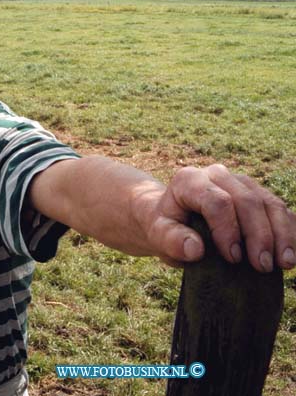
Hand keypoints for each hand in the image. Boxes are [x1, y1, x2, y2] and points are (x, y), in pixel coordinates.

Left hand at [146, 164, 295, 271]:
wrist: (174, 220)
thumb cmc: (166, 228)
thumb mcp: (158, 236)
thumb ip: (171, 240)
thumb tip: (195, 249)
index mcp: (189, 180)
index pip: (216, 201)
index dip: (228, 230)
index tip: (232, 258)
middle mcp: (217, 175)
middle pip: (247, 201)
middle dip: (259, 236)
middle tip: (263, 266)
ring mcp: (240, 182)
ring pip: (269, 203)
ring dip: (281, 235)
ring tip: (285, 263)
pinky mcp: (258, 194)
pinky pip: (281, 210)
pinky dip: (290, 231)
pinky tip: (292, 253)